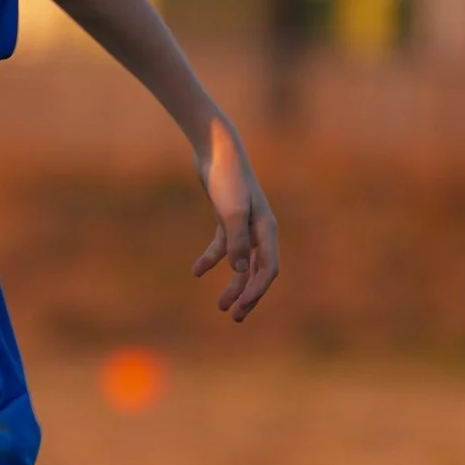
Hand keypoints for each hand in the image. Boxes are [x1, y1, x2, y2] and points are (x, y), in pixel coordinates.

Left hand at [191, 116, 279, 321]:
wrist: (216, 148)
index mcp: (267, 229)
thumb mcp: (231, 211)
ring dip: (233, 284)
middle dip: (248, 295)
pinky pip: (223, 245)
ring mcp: (243, 223)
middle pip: (258, 271)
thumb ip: (236, 241)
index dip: (256, 292)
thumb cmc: (227, 177)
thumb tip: (241, 272)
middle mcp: (260, 229)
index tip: (240, 310)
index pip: (267, 269)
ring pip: (242, 263)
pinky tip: (197, 271)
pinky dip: (212, 259)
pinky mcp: (227, 217)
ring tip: (220, 306)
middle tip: (234, 316)